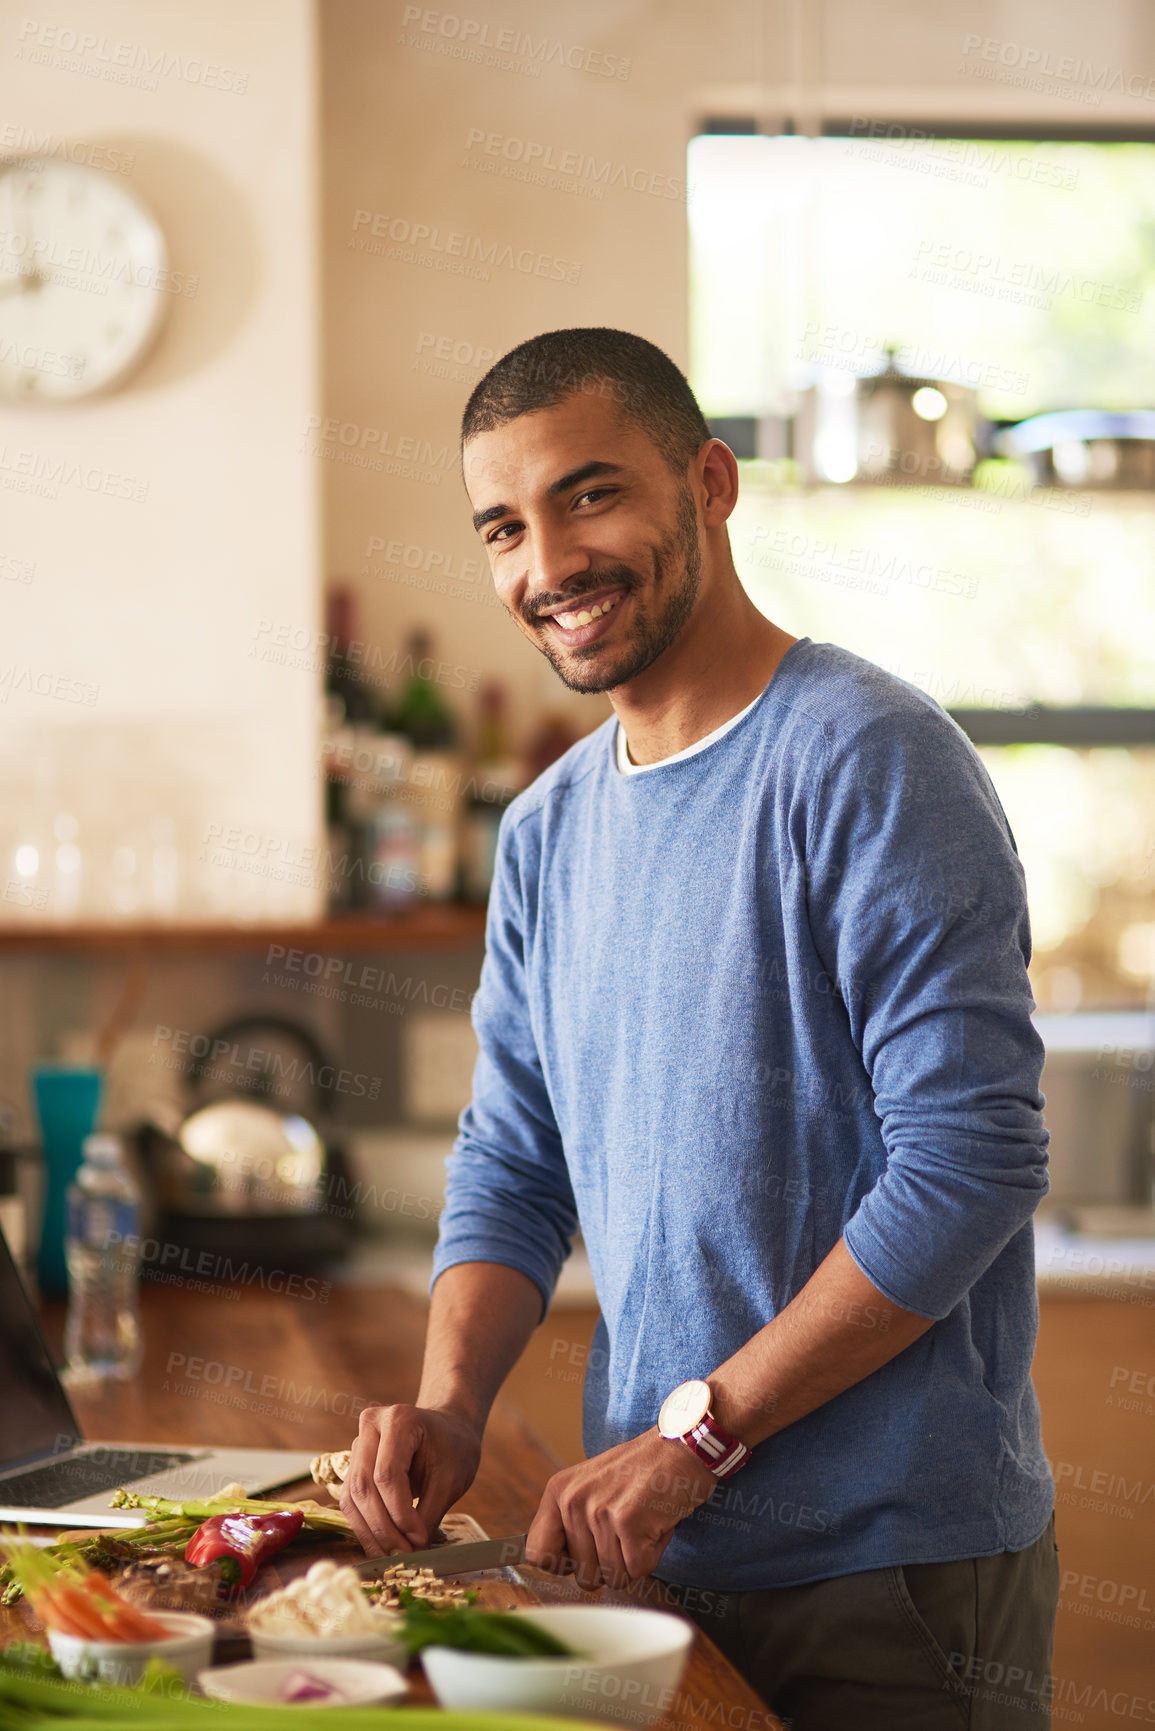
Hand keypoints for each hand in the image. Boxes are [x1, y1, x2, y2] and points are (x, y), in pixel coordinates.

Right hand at [340, 1403, 481, 1556]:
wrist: (448, 1430)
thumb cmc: (453, 1449)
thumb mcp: (450, 1479)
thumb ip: (429, 1514)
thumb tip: (412, 1552)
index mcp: (399, 1420)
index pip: (387, 1474)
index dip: (400, 1513)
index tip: (418, 1539)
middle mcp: (371, 1426)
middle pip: (364, 1486)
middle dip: (383, 1527)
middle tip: (404, 1554)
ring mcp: (358, 1443)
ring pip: (352, 1496)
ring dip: (371, 1532)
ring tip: (393, 1555)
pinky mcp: (354, 1463)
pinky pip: (351, 1500)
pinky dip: (365, 1526)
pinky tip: (383, 1545)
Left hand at [527, 1429, 716, 1590]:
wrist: (680, 1446)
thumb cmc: (640, 1471)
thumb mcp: (591, 1485)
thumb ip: (571, 1521)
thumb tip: (557, 1566)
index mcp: (559, 1491)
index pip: (537, 1553)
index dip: (562, 1565)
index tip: (582, 1557)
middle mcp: (573, 1501)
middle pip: (583, 1576)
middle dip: (610, 1564)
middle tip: (625, 1530)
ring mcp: (600, 1511)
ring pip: (614, 1577)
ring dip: (634, 1559)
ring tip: (642, 1522)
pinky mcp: (629, 1521)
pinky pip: (638, 1570)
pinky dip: (652, 1555)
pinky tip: (655, 1524)